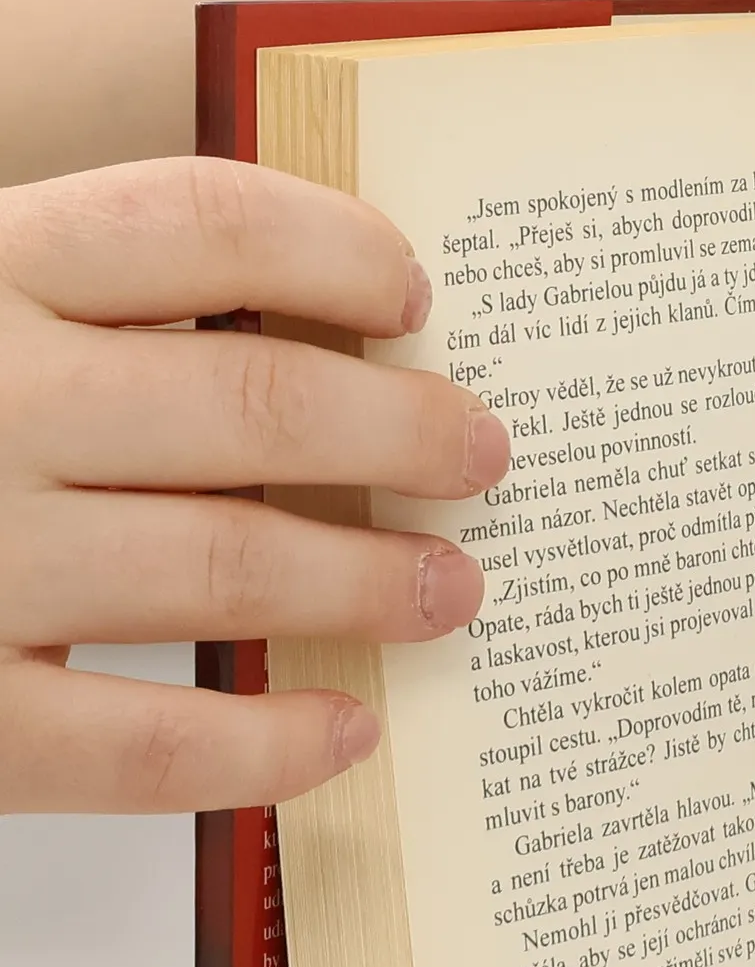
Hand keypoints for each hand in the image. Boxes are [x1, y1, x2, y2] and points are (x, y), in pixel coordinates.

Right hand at [0, 158, 506, 813]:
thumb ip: (58, 310)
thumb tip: (279, 331)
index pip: (193, 221)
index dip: (332, 247)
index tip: (414, 293)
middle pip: (257, 397)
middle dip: (404, 430)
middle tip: (482, 454)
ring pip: (229, 562)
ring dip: (372, 578)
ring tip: (454, 588)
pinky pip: (151, 744)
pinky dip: (269, 745)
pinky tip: (346, 733)